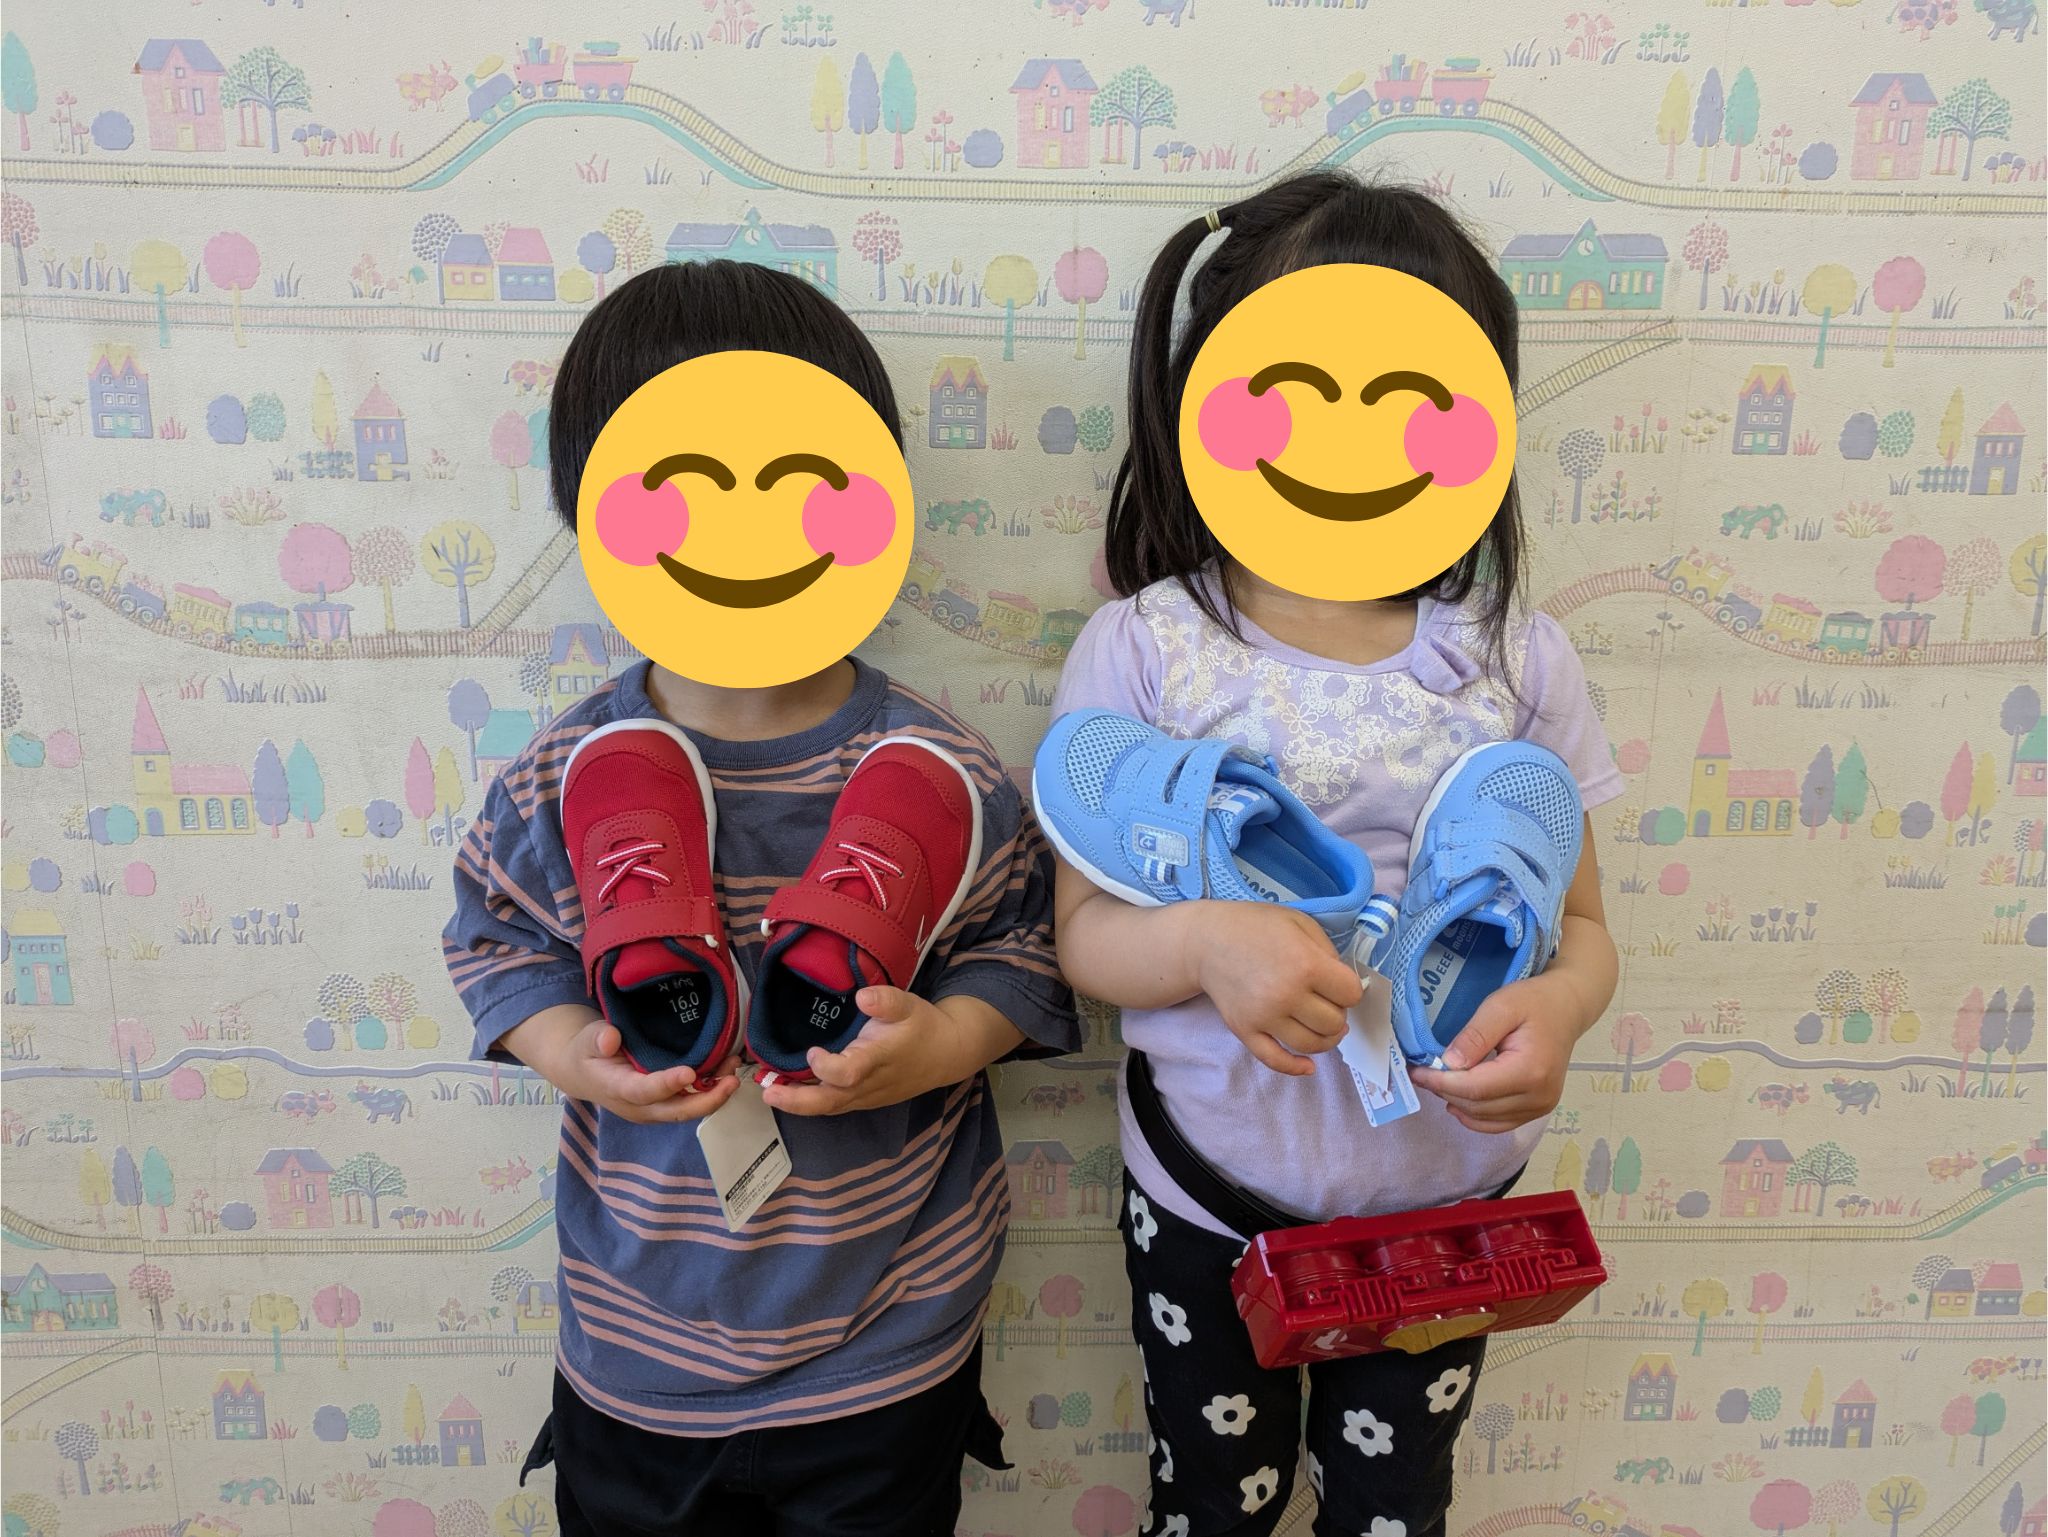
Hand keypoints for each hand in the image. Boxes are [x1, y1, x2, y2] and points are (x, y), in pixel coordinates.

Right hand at [509, 1011, 741, 1123]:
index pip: (644, 1091)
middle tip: (731, 1081)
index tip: (689, 1073)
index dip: (667, 1084)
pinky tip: (727, 1070)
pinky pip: (691, 1102)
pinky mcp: (666, 1104)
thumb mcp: (586, 1039)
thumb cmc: (587, 1051)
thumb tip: (610, 1039)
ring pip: (689, 1109)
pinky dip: (712, 1090)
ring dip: (715, 1094)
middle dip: (707, 1100)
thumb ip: (597, 1038)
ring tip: (735, 1068)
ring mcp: (654, 1109)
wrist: (583, 1071)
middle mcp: (639, 1106)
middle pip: (677, 1112)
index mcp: (617, 1089)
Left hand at [760, 986, 985, 1115]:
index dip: (827, 1067)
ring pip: (829, 1108)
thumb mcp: (909, 1004)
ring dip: (798, 1103)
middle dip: (797, 1101)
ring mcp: (866, 1096)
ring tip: (770, 1091)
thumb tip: (862, 996)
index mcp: (878, 1059)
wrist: (946, 1054)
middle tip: (768, 1092)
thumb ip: (886, 1000)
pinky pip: (834, 1105)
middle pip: (831, 1102)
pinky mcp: (863, 1100)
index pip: (848, 1074)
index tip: (813, 1051)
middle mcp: (870, 1083)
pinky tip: (789, 1091)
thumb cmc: (923, 1027)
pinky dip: (810, 1102)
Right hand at [1187, 903, 1361, 1076]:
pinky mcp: (1245, 1031)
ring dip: (1325, 1039)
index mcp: (1306, 965)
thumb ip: (1329, 952)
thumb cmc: (1256, 927)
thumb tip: (1344, 987)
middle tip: (1326, 1001)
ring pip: (1311, 1045)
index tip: (1337, 983)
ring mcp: (1264, 1017)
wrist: (1206, 940)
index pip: (1351, 995)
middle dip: (1337, 1013)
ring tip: (1321, 1025)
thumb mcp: (1301, 923)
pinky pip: (1275, 1060)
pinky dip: (1296, 1068)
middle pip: (1334, 1023)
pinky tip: (1308, 1066)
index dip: (1349, 989)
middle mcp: (1286, 995)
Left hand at [1408, 971, 1580, 1133]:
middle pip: (1478, 1106)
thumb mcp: (1501, 1006)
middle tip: (1422, 1073)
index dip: (1440, 1082)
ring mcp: (1540, 1107)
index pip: (1475, 1088)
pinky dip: (1474, 1117)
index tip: (1415, 1071)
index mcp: (1530, 1070)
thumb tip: (1449, 1064)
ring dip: (1457, 1103)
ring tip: (1438, 1083)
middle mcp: (1538, 1097)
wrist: (1566, 1009)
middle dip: (1445, 1091)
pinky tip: (1457, 1102)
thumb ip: (1475, 1035)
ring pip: (1485, 1118)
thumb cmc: (1534, 1002)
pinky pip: (1499, 1124)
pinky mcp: (1537, 1110)